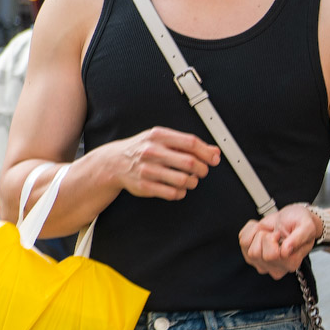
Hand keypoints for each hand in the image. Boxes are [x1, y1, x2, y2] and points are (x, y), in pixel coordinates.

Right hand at [103, 127, 219, 200]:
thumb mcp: (163, 139)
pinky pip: (173, 193)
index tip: (214, 159)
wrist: (114, 162)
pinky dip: (181, 192)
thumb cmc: (143, 148)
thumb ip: (188, 144)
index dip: (207, 152)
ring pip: (184, 180)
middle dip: (202, 169)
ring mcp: (148, 169)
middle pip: (190, 162)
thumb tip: (214, 151)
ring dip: (193, 182)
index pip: (191, 143)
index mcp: (159, 136)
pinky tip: (179, 188)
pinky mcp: (145, 186)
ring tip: (190, 179)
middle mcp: (152, 152)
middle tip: (202, 171)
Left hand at [240, 205, 320, 279]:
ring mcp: (261, 263)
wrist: (292, 218)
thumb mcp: (307, 226)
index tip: (282, 234)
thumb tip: (285, 252)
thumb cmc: (299, 223)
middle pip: (256, 253)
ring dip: (257, 232)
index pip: (271, 255)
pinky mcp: (250, 255)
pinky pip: (242, 240)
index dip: (274, 239)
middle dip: (264, 236)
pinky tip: (263, 230)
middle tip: (276, 233)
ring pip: (247, 248)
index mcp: (291, 263)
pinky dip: (251, 230)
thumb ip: (298, 238)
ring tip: (270, 231)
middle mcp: (275, 267)